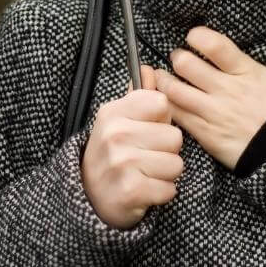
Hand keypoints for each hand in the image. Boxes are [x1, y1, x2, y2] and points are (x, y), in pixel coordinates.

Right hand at [81, 65, 184, 229]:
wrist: (89, 197)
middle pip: (174, 136)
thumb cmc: (111, 154)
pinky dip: (161, 193)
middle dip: (166, 150)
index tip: (147, 128)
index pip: (161, 102)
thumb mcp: (117, 121)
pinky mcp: (131, 190)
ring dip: (165, 173)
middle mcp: (115, 134)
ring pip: (176, 164)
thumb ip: (138, 96)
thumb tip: (149, 69)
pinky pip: (169, 189)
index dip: (161, 119)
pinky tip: (144, 190)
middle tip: (145, 156)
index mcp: (113, 112)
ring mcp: (122, 162)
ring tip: (145, 173)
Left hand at [154, 26, 265, 170]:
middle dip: (177, 58)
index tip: (192, 36)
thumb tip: (239, 60)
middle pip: (187, 65)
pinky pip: (177, 116)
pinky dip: (167, 106)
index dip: (198, 36)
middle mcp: (227, 89)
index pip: (216, 46)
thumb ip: (254, 69)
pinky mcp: (205, 133)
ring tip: (162, 78)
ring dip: (163, 81)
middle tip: (177, 59)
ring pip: (175, 91)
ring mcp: (213, 112)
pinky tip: (166, 102)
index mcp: (246, 72)